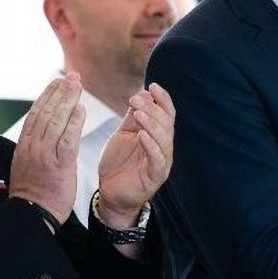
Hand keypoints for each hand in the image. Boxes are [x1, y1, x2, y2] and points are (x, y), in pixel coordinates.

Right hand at [9, 73, 84, 223]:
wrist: (32, 215)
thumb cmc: (33, 194)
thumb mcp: (26, 166)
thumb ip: (33, 149)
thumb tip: (40, 135)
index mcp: (23, 146)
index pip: (35, 114)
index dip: (47, 96)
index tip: (57, 82)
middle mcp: (32, 146)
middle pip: (46, 112)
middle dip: (60, 91)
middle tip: (72, 76)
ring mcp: (45, 154)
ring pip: (56, 120)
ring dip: (68, 100)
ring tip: (78, 84)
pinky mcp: (59, 164)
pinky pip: (68, 139)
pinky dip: (74, 122)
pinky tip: (81, 109)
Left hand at [96, 84, 174, 226]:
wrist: (110, 193)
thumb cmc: (118, 164)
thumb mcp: (123, 135)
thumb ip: (132, 117)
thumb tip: (142, 94)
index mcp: (157, 136)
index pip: (167, 114)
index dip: (163, 99)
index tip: (152, 85)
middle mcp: (163, 148)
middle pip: (166, 124)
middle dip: (152, 109)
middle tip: (135, 100)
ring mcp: (161, 163)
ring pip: (163, 140)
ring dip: (152, 124)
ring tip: (139, 113)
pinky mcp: (154, 177)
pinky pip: (156, 159)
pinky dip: (150, 145)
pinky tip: (141, 135)